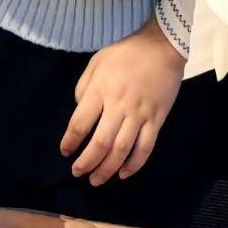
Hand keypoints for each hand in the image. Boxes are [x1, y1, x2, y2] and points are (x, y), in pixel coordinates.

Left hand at [61, 17, 184, 185]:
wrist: (162, 47)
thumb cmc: (125, 53)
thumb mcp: (96, 62)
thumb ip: (84, 86)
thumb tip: (79, 110)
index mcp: (100, 91)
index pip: (80, 123)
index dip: (70, 141)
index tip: (65, 151)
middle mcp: (118, 106)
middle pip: (100, 143)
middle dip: (87, 162)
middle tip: (77, 173)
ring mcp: (139, 115)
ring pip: (122, 150)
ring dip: (107, 168)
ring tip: (97, 180)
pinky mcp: (157, 120)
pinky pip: (145, 147)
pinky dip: (134, 164)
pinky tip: (123, 173)